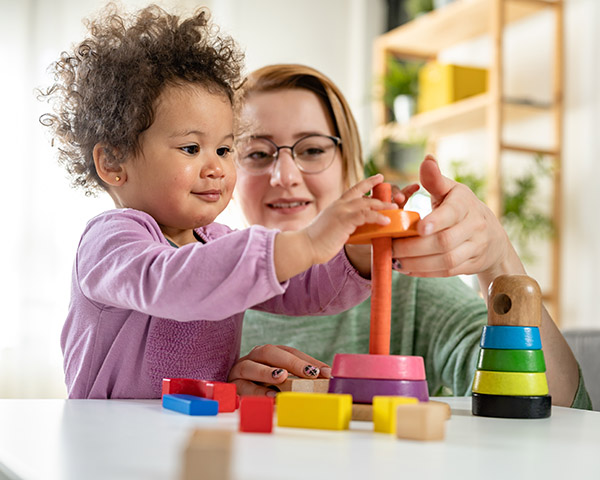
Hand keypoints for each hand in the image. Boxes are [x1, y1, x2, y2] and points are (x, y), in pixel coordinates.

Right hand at [228, 344, 330, 396]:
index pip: (289, 351)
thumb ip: (301, 377)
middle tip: (309, 373)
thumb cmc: (263, 386)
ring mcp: (239, 370)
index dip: (307, 361)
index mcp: (268, 353)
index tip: (325, 373)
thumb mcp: (283, 380)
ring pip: (250, 366)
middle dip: (291, 362)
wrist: (230, 392)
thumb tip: (328, 377)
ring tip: (283, 377)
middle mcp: (253, 357)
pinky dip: (257, 391)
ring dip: (267, 372)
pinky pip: (242, 387)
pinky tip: (271, 396)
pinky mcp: (232, 385)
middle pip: (269, 352)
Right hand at [304, 173, 396, 264]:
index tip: (378, 177)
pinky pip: (365, 215)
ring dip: (382, 206)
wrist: (305, 246)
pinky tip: (386, 221)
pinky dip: (377, 217)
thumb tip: (357, 230)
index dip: (367, 183)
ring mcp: (341, 211)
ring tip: (394, 209)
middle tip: (393, 196)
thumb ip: (344, 225)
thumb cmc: (316, 241)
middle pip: (363, 195)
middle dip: (379, 195)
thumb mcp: (332, 228)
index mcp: (336, 206)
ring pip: (366, 203)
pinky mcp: (344, 220)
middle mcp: (339, 205)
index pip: (353, 190)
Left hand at [391, 155, 512, 278]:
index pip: (452, 213)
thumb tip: (427, 159)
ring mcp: (475, 248)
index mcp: (465, 204)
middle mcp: (474, 226)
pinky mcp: (470, 265)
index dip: (436, 221)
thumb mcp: (451, 190)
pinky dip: (424, 272)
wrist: (491, 236)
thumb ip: (435, 180)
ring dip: (417, 263)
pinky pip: (446, 272)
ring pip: (446, 260)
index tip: (418, 227)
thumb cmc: (461, 208)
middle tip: (391, 247)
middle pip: (444, 242)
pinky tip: (405, 268)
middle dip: (414, 247)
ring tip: (394, 260)